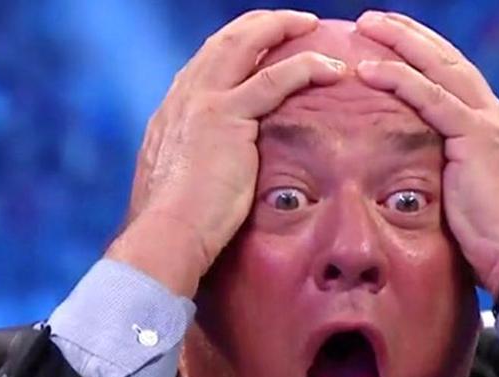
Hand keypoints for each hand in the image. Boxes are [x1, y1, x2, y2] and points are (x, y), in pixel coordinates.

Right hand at [107, 11, 345, 295]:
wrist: (167, 233)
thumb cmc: (176, 225)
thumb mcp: (180, 185)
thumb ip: (196, 168)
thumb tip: (210, 179)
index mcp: (174, 111)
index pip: (209, 63)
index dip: (239, 47)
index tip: (263, 45)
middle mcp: (185, 96)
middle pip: (226, 40)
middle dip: (262, 24)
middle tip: (294, 21)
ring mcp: (204, 102)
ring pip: (247, 44)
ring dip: (283, 28)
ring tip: (313, 26)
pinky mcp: (227, 118)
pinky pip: (274, 79)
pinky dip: (306, 66)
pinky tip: (331, 67)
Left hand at [354, 11, 498, 296]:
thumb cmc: (494, 243)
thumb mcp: (467, 200)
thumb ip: (447, 177)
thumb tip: (414, 182)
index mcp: (494, 129)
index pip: (455, 78)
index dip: (424, 55)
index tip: (394, 42)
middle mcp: (496, 117)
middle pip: (448, 60)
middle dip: (411, 36)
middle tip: (376, 20)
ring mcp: (489, 123)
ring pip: (439, 68)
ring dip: (401, 43)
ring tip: (367, 27)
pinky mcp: (477, 138)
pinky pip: (431, 98)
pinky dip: (399, 80)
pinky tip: (369, 69)